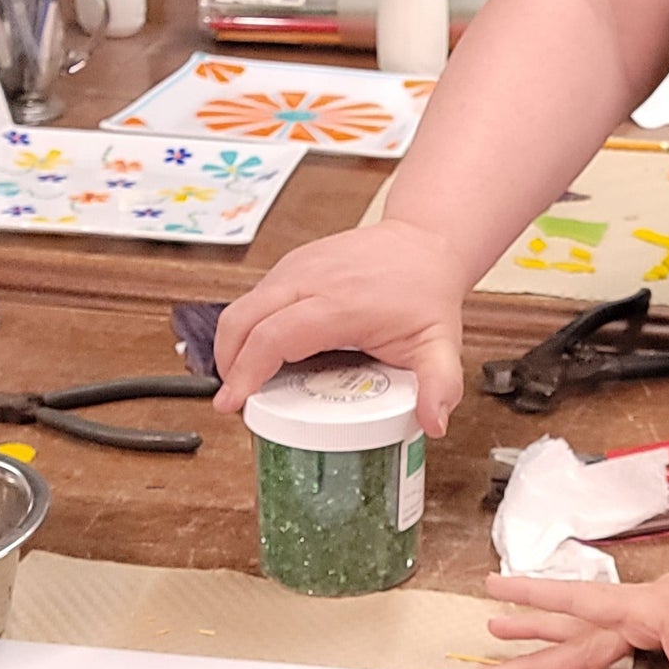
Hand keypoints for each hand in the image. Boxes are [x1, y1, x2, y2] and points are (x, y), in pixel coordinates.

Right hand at [213, 218, 471, 434]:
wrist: (424, 244)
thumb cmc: (426, 294)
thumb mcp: (441, 345)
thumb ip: (441, 385)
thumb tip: (433, 424)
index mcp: (341, 302)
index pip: (274, 336)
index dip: (246, 372)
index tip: (233, 404)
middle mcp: (310, 278)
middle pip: (242, 320)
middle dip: (227, 363)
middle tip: (234, 401)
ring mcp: (297, 266)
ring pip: (242, 307)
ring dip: (233, 346)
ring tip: (245, 383)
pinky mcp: (291, 264)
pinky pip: (255, 298)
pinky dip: (247, 329)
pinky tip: (262, 355)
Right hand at [481, 572, 668, 668]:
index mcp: (661, 610)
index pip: (582, 613)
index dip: (533, 613)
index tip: (491, 602)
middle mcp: (665, 598)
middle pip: (587, 615)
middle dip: (535, 622)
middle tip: (487, 619)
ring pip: (608, 621)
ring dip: (564, 629)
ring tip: (518, 630)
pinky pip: (631, 626)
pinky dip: (600, 635)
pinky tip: (587, 638)